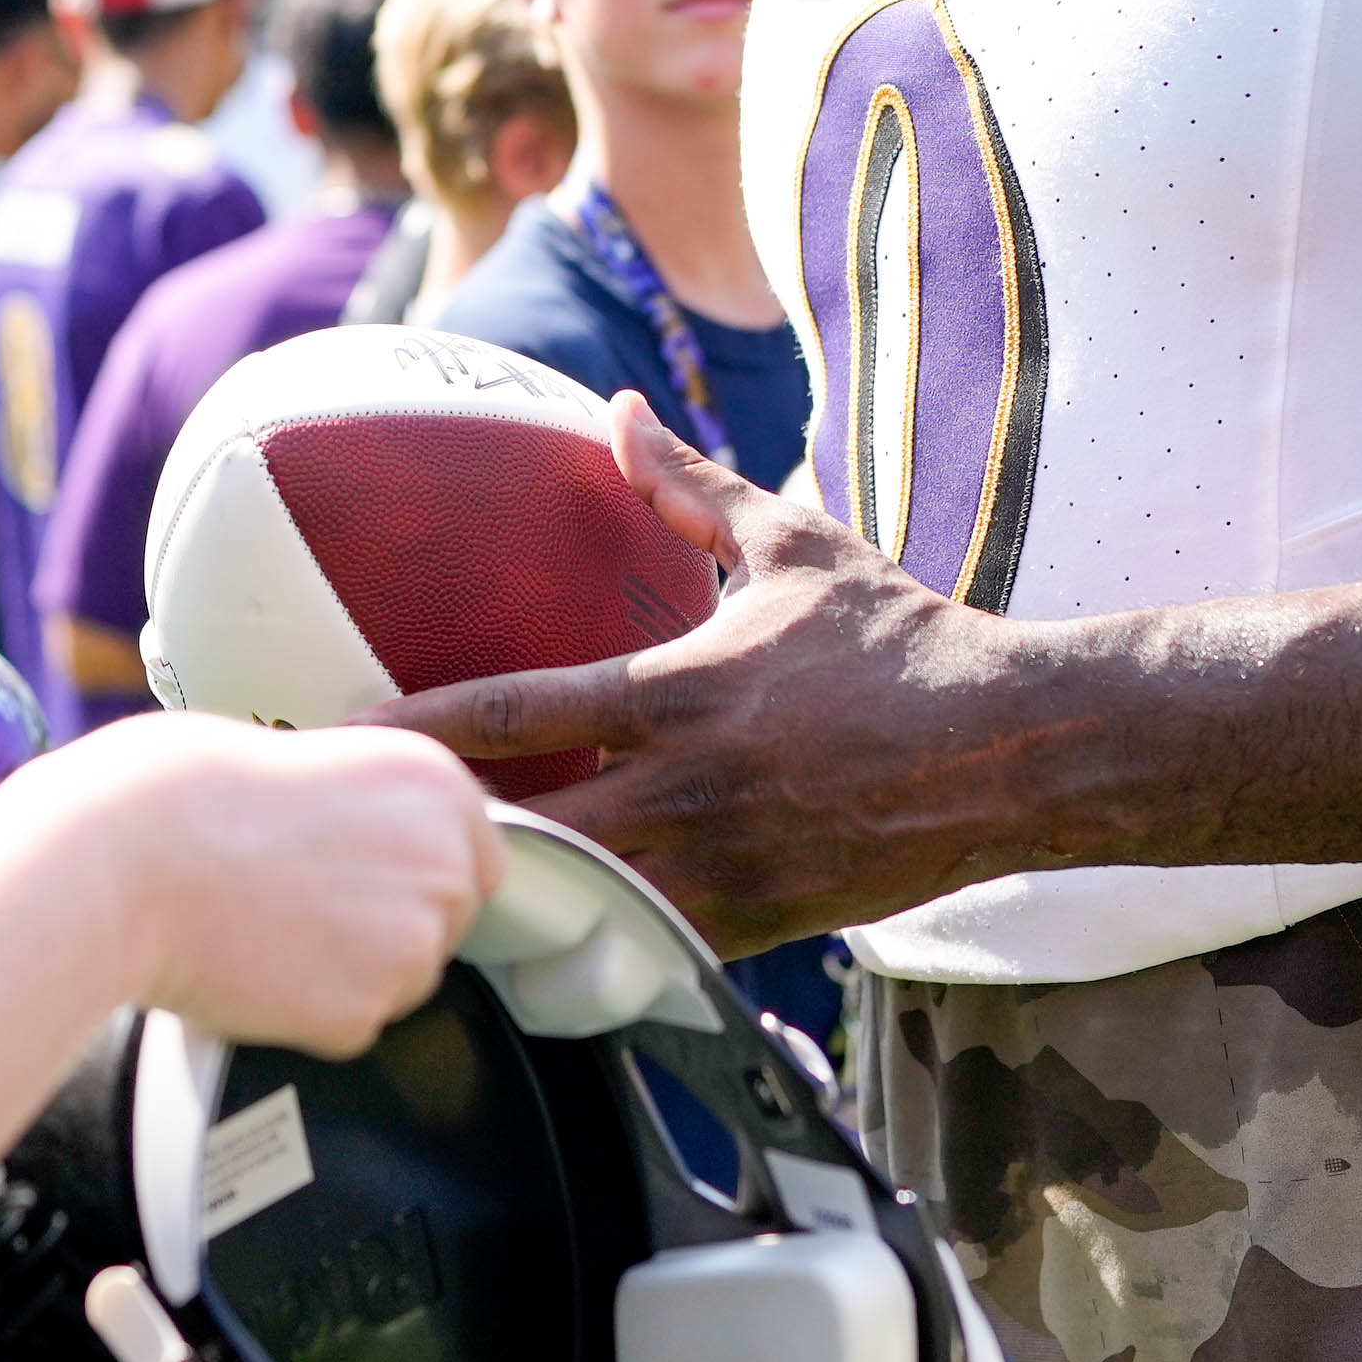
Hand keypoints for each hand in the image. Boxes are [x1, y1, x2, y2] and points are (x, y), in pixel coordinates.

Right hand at [12, 715, 502, 1056]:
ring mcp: (411, 945)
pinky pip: (349, 1026)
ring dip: (347, 970)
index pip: (476, 858)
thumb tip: (376, 852)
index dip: (417, 874)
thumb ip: (371, 810)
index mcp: (438, 785)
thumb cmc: (191, 793)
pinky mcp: (364, 1013)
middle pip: (445, 923)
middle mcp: (444, 864)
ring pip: (400, 981)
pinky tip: (253, 965)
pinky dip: (306, 1012)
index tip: (369, 878)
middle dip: (385, 925)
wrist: (134, 853)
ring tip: (264, 927)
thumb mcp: (310, 759)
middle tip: (300, 904)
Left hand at [373, 395, 1053, 954]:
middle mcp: (688, 788)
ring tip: (426, 898)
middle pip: (524, 831)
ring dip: (507, 903)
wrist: (1014, 750)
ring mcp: (722, 869)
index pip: (517, 712)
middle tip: (366, 833)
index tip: (347, 730)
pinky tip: (535, 951)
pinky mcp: (758, 928)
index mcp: (679, 690)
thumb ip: (690, 486)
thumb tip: (618, 410)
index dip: (420, 725)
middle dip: (443, 836)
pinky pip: (649, 951)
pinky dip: (590, 949)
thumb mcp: (794, 545)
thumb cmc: (901, 638)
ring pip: (579, 909)